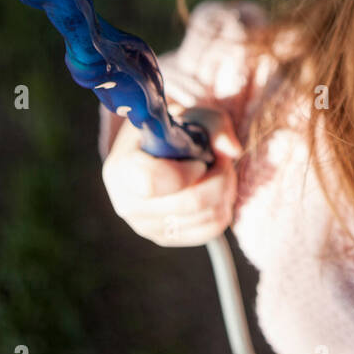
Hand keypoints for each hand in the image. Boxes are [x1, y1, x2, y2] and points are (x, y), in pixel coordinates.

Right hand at [101, 105, 243, 246]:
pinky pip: (210, 230)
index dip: (185, 171)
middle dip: (218, 177)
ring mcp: (145, 226)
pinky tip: (217, 191)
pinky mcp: (165, 238)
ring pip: (205, 217)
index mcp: (122, 169)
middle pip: (189, 203)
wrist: (160, 151)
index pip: (151, 182)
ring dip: (225, 191)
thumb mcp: (194, 115)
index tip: (198, 160)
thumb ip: (215, 126)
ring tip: (219, 172)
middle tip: (222, 160)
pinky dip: (223, 209)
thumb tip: (231, 151)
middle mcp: (127, 203)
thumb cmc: (176, 131)